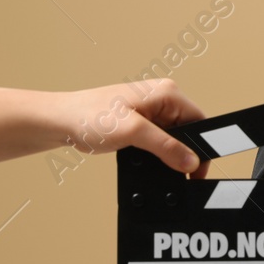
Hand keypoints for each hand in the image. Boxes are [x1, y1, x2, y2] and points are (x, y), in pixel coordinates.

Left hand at [56, 80, 210, 177]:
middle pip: (189, 131)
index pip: (200, 120)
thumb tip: (190, 161)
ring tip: (151, 160)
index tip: (197, 168)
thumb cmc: (88, 116)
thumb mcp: (133, 132)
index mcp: (166, 92)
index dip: (202, 147)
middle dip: (183, 152)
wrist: (61, 122)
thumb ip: (166, 147)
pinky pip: (160, 141)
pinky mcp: (141, 123)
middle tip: (175, 171)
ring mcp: (151, 111)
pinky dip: (156, 153)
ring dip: (167, 153)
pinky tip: (144, 158)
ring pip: (174, 138)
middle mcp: (162, 98)